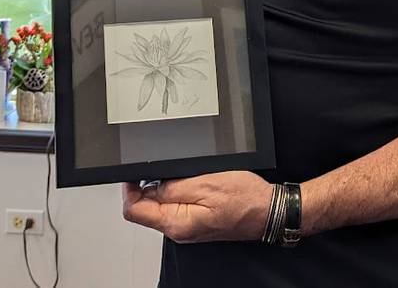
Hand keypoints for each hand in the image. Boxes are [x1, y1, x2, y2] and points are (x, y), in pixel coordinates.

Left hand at [122, 171, 271, 242]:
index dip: (129, 188)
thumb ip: (172, 187)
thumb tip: (148, 185)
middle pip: (145, 208)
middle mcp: (179, 230)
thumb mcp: (205, 183)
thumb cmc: (245, 199)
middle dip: (147, 185)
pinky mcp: (196, 221)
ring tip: (182, 174)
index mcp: (176, 224)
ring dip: (164, 187)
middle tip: (163, 168)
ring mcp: (187, 227)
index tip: (134, 172)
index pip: (134, 210)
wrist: (268, 211)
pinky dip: (178, 191)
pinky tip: (192, 182)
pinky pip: (176, 206)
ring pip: (161, 205)